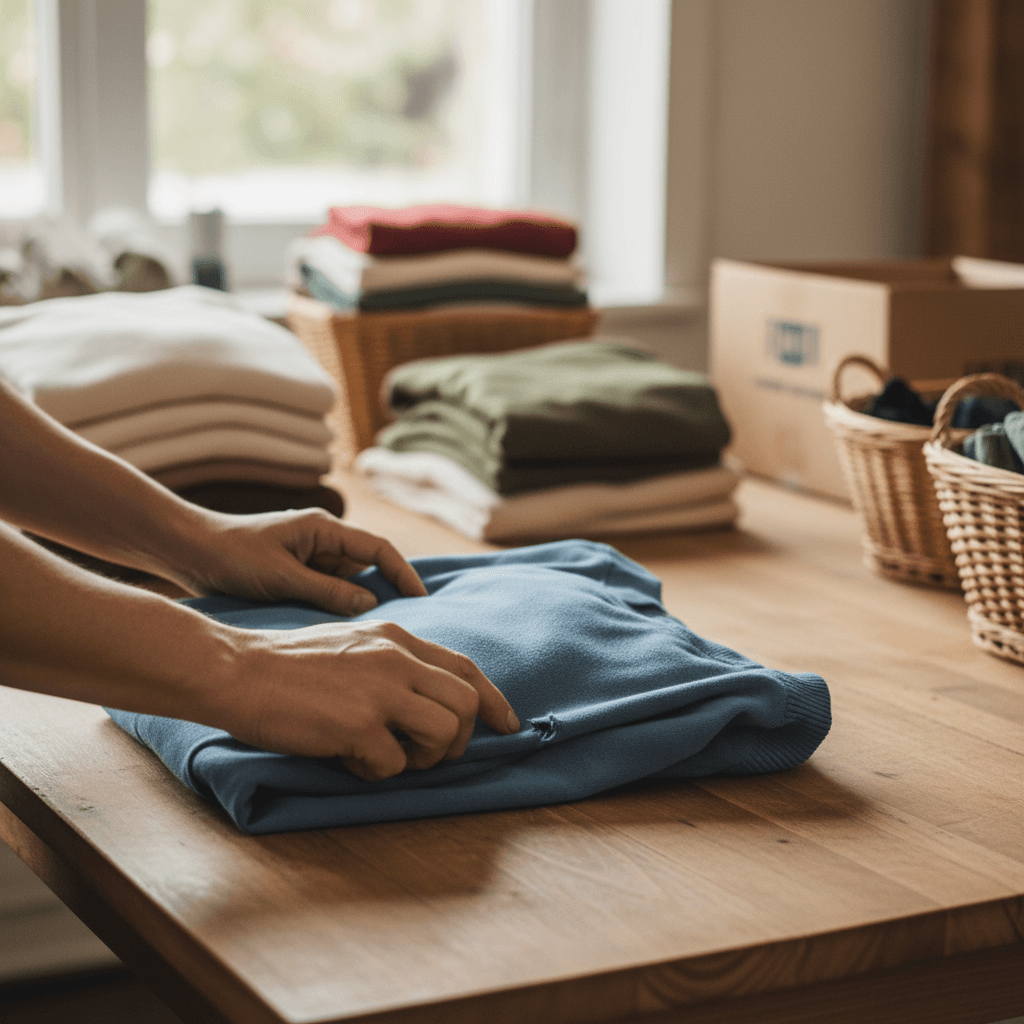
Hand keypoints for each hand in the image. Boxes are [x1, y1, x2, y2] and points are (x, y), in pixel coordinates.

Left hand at [169, 507, 427, 614]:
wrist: (188, 552)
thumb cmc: (231, 557)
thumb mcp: (281, 577)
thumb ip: (326, 591)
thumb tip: (370, 604)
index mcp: (324, 529)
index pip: (378, 549)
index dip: (403, 573)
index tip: (421, 599)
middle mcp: (323, 542)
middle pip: (368, 568)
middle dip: (387, 594)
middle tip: (406, 627)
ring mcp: (310, 559)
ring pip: (349, 584)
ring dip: (360, 606)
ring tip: (374, 638)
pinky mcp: (298, 577)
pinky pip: (329, 594)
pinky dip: (337, 611)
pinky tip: (341, 636)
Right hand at [225, 617, 519, 780]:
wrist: (239, 670)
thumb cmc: (290, 665)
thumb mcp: (354, 646)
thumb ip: (393, 664)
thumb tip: (428, 704)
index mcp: (397, 638)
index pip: (466, 667)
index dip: (493, 699)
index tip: (507, 725)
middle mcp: (397, 659)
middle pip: (466, 703)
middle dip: (459, 739)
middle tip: (430, 755)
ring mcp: (380, 691)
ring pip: (445, 732)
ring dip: (425, 758)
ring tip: (388, 757)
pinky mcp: (357, 724)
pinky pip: (393, 764)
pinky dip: (376, 772)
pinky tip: (347, 759)